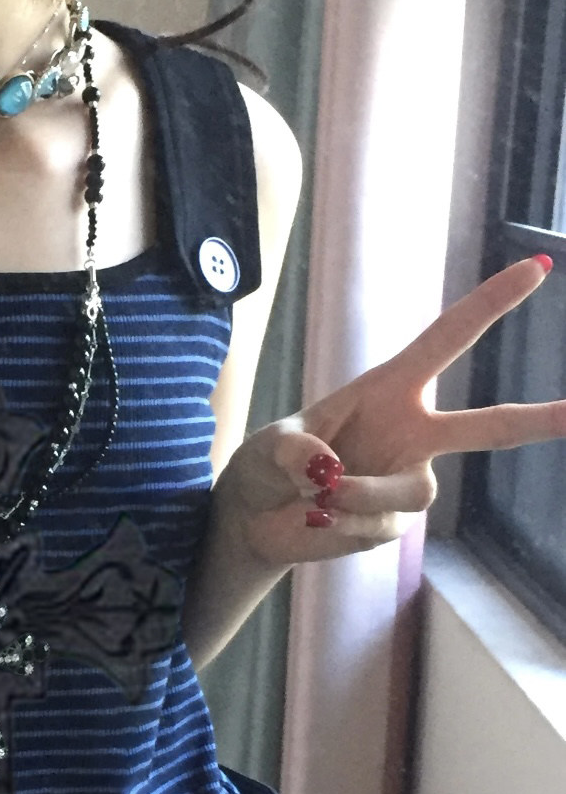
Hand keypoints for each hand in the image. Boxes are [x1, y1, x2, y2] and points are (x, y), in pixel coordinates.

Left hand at [217, 257, 561, 568]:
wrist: (256, 518)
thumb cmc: (269, 464)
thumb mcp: (271, 443)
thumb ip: (295, 449)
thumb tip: (328, 472)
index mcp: (391, 388)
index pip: (448, 339)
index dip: (490, 304)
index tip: (537, 266)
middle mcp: (413, 433)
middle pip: (486, 428)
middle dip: (537, 421)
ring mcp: (408, 481)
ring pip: (411, 491)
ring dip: (358, 494)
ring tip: (316, 496)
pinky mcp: (394, 525)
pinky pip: (378, 526)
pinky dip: (338, 524)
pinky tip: (316, 519)